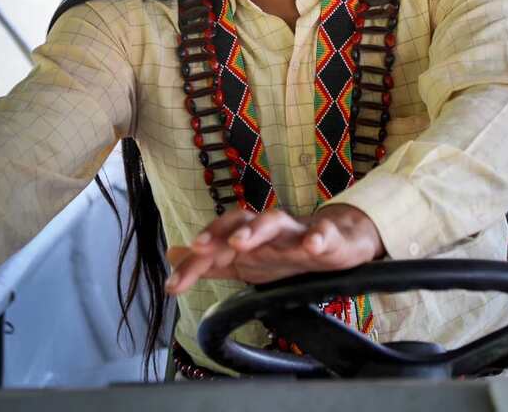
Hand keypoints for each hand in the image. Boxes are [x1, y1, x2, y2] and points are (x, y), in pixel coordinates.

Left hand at [164, 204, 384, 295]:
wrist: (336, 243)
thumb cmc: (285, 252)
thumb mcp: (244, 261)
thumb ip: (210, 261)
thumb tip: (171, 255)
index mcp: (247, 237)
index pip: (214, 243)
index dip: (192, 263)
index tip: (172, 285)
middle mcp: (267, 230)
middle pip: (240, 221)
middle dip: (219, 232)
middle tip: (199, 245)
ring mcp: (296, 232)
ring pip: (275, 221)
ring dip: (256, 229)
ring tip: (240, 242)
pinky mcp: (327, 238)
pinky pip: (323, 234)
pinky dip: (317, 237)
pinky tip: (311, 246)